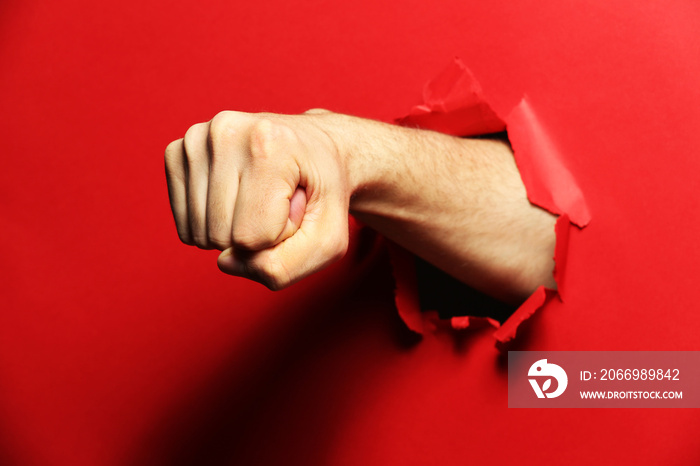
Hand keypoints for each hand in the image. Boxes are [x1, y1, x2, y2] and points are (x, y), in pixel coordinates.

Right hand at [164, 110, 350, 289]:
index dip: (279, 236)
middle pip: (222, 235)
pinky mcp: (177, 152)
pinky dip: (212, 223)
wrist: (316, 150)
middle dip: (256, 234)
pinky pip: (185, 224)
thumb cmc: (324, 195)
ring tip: (262, 197)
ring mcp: (197, 139)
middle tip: (281, 202)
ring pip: (200, 233)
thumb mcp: (329, 239)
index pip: (252, 237)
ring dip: (234, 229)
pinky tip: (237, 195)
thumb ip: (286, 267)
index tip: (297, 205)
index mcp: (268, 143)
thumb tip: (224, 262)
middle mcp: (225, 132)